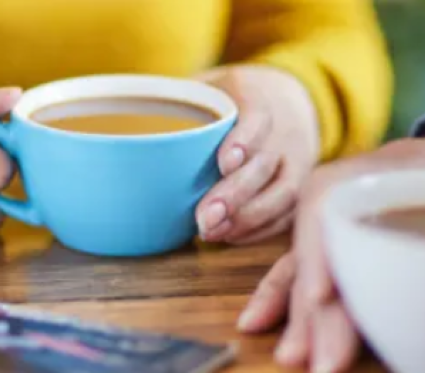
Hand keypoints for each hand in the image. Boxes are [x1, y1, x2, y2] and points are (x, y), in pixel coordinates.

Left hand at [193, 65, 319, 244]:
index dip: (245, 139)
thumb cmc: (233, 97)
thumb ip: (176, 100)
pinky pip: (287, 212)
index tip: (224, 161)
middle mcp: (285, 130)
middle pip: (267, 164)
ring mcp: (296, 161)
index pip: (259, 116)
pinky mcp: (300, 186)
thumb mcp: (210, 84)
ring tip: (214, 233)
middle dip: (237, 194)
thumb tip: (124, 118)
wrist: (291, 100)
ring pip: (284, 193)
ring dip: (249, 218)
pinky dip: (261, 229)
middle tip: (205, 218)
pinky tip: (231, 236)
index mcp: (260, 96)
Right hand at [237, 125, 424, 372]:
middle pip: (317, 258)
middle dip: (315, 314)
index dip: (321, 256)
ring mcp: (329, 226)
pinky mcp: (331, 248)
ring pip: (303, 272)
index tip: (321, 298)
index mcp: (363, 173)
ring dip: (297, 319)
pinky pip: (297, 275)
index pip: (325, 213)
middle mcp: (334, 198)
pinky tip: (257, 324)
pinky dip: (282, 302)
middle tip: (323, 364)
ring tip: (290, 358)